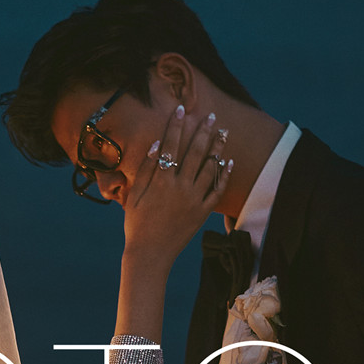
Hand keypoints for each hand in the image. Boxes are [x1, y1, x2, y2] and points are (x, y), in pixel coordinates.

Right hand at [120, 105, 231, 270]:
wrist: (149, 254)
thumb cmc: (136, 224)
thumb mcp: (134, 195)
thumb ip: (145, 169)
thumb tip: (156, 145)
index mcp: (161, 181)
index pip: (171, 146)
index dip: (176, 126)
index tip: (181, 109)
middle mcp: (180, 187)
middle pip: (195, 152)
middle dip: (204, 131)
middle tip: (212, 115)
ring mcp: (193, 200)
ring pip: (209, 168)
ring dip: (217, 148)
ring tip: (224, 132)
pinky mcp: (202, 212)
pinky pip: (217, 190)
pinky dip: (224, 175)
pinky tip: (229, 161)